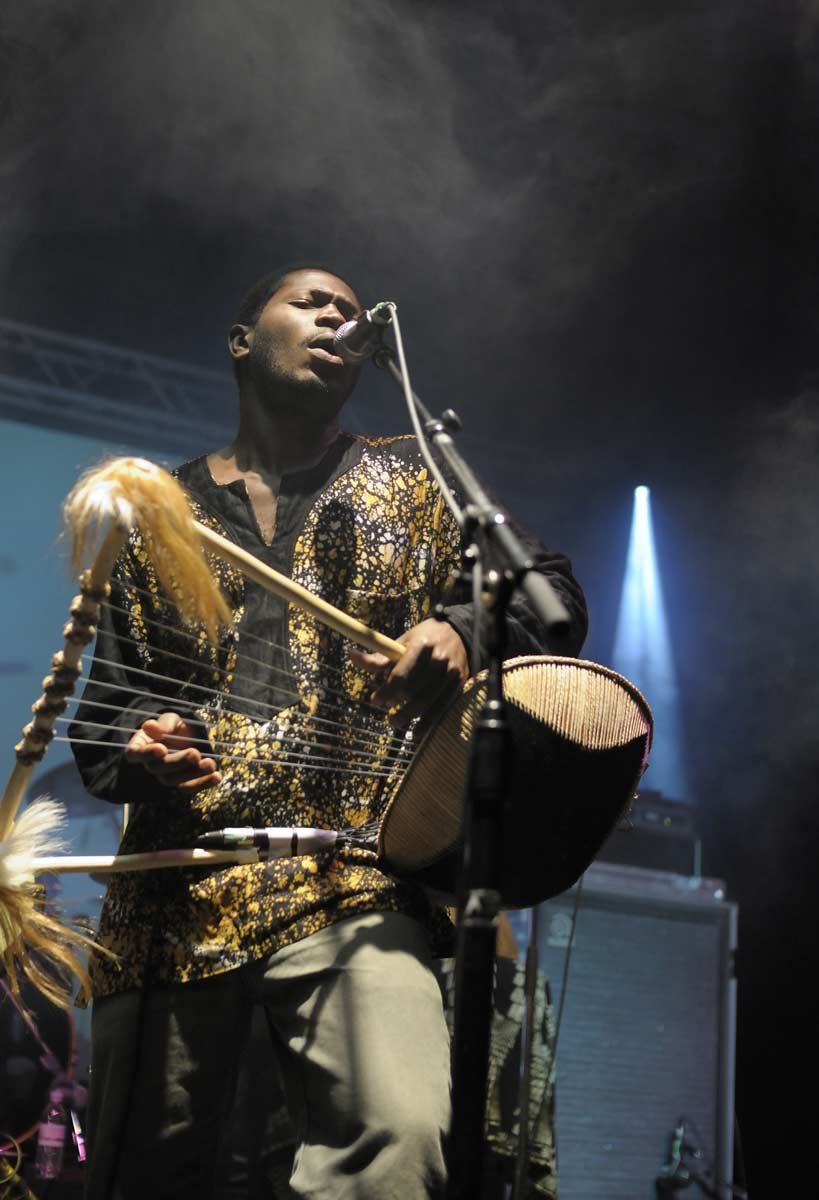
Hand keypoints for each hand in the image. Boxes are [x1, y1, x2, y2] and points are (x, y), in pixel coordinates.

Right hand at [124, 711, 220, 790]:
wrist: (185, 735)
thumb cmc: (173, 726)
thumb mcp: (170, 720)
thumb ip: (163, 725)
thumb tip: (149, 726)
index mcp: (140, 746)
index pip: (136, 753)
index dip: (147, 753)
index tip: (161, 749)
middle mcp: (150, 764)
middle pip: (159, 768)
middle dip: (178, 762)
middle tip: (195, 754)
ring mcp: (165, 775)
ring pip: (174, 780)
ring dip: (193, 774)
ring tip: (210, 764)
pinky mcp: (181, 782)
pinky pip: (190, 787)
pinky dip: (204, 783)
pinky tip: (217, 777)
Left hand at [350, 618, 468, 726]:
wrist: (459, 633)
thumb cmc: (424, 638)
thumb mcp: (403, 641)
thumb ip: (381, 656)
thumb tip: (352, 656)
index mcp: (421, 646)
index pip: (401, 673)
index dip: (386, 690)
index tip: (375, 701)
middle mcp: (438, 659)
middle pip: (413, 690)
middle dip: (395, 702)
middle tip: (385, 709)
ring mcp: (450, 673)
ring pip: (426, 702)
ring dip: (408, 716)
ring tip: (394, 722)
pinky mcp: (459, 683)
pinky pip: (441, 707)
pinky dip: (428, 723)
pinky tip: (416, 733)